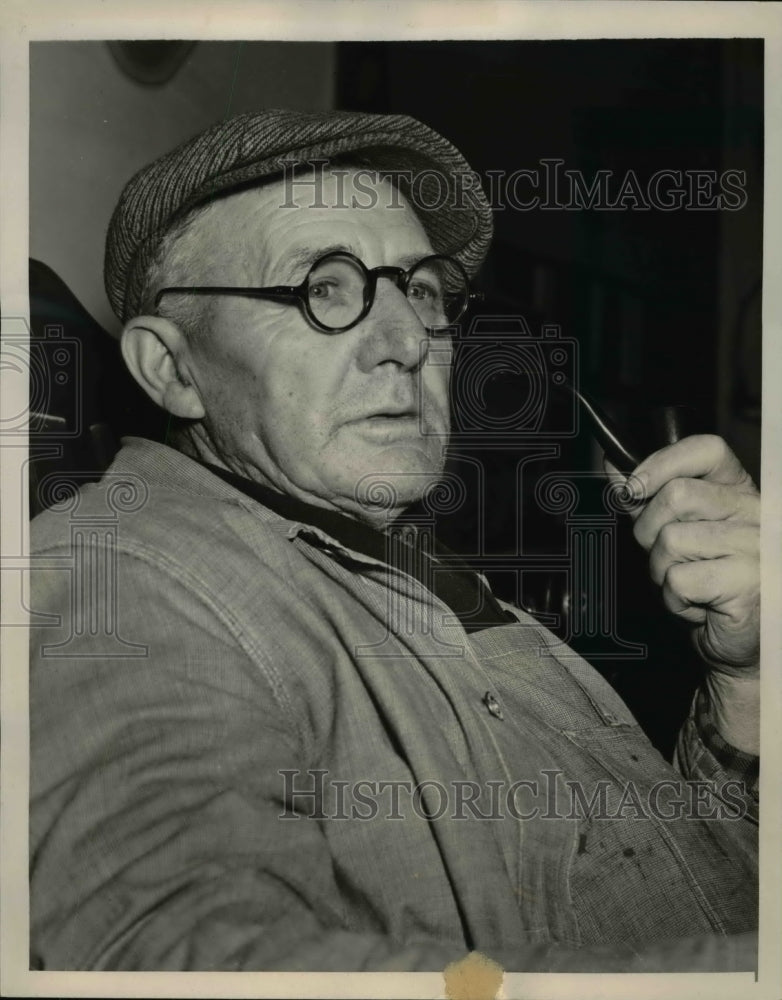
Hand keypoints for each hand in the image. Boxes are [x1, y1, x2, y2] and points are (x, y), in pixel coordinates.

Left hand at [606, 434, 758, 676]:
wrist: (739, 640)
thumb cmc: (708, 583)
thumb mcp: (674, 530)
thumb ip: (646, 497)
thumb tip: (613, 464)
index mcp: (741, 491)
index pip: (706, 450)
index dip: (661, 464)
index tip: (634, 488)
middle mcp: (756, 512)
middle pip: (676, 495)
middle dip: (650, 531)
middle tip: (667, 557)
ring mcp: (757, 546)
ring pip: (671, 539)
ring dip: (661, 571)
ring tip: (686, 583)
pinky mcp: (747, 583)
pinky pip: (678, 579)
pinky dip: (673, 599)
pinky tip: (696, 605)